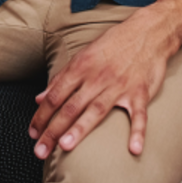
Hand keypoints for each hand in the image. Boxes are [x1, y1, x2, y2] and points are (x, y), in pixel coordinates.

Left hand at [28, 0, 181, 158]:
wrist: (148, 32)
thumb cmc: (114, 44)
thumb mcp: (84, 55)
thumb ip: (62, 78)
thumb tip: (40, 98)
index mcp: (81, 67)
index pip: (55, 95)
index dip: (41, 115)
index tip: (33, 133)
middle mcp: (98, 77)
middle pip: (71, 106)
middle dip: (53, 129)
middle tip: (40, 150)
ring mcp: (120, 86)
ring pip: (97, 110)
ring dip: (80, 129)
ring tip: (66, 147)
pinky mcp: (141, 92)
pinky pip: (139, 115)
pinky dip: (138, 132)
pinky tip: (133, 149)